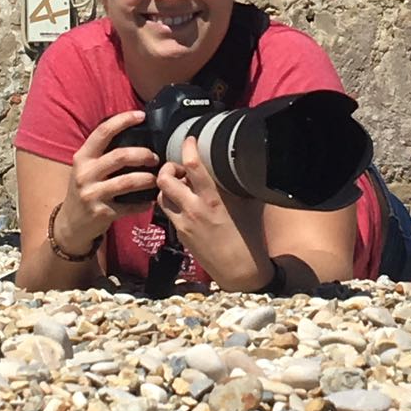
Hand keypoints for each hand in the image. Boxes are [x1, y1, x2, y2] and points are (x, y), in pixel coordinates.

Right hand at [54, 111, 158, 254]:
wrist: (70, 224)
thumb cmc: (85, 189)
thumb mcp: (86, 167)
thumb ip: (103, 153)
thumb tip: (135, 134)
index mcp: (82, 157)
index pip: (102, 132)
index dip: (123, 120)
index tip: (141, 115)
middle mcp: (85, 173)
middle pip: (119, 156)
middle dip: (143, 154)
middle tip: (155, 157)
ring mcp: (92, 194)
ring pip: (127, 182)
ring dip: (147, 178)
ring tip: (156, 178)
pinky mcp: (101, 213)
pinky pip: (129, 206)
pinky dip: (143, 203)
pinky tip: (150, 200)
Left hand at [156, 137, 271, 290]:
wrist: (240, 271)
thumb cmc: (249, 236)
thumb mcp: (249, 204)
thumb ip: (238, 183)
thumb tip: (241, 164)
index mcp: (212, 199)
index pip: (191, 166)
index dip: (187, 147)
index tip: (190, 139)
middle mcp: (193, 210)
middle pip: (164, 179)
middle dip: (168, 167)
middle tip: (180, 167)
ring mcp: (183, 223)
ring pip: (161, 196)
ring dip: (166, 186)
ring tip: (181, 184)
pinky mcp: (180, 235)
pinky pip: (168, 212)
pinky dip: (171, 202)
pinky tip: (184, 202)